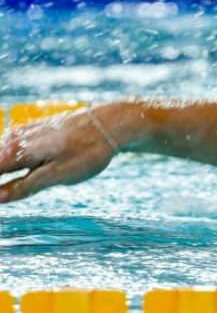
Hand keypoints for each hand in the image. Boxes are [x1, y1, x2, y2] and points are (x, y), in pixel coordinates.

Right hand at [0, 109, 120, 202]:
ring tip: (11, 186)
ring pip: (1, 152)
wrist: (109, 123)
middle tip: (15, 189)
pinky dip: (8, 157)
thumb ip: (25, 186)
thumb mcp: (58, 175)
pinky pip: (10, 144)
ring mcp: (23, 131)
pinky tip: (15, 164)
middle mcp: (14, 139)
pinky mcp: (33, 129)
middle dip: (0, 180)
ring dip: (3, 168)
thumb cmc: (87, 151)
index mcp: (16, 152)